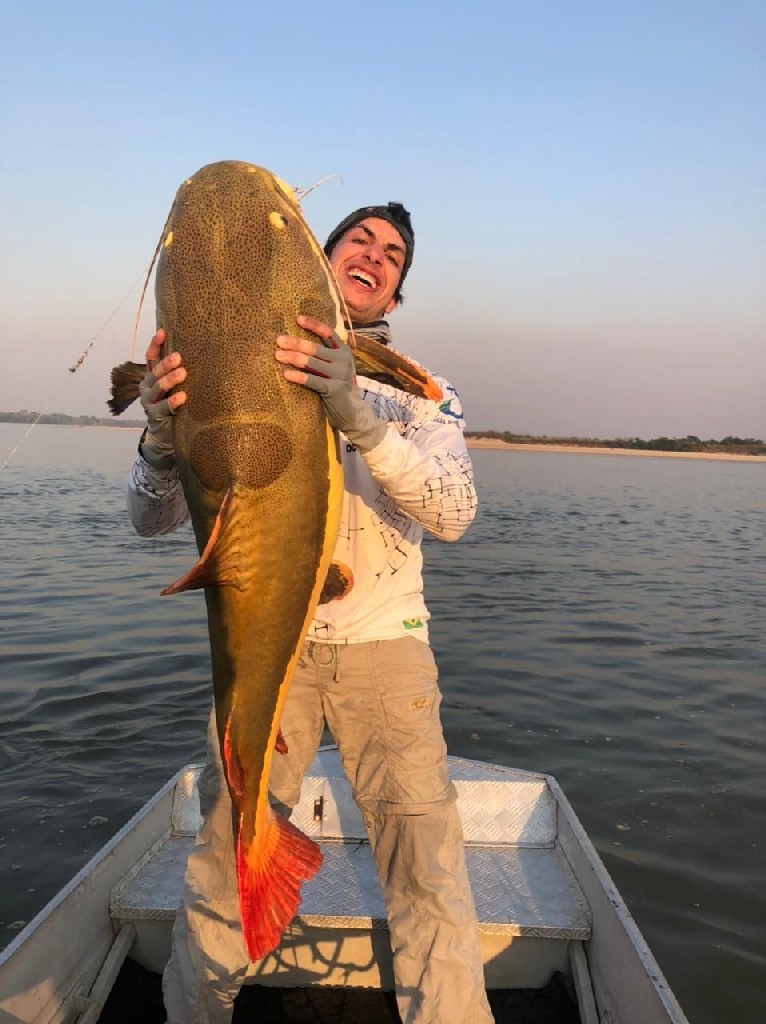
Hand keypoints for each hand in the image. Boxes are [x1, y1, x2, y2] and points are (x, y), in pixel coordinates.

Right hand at [138, 330, 186, 468]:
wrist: (165, 437)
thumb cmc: (175, 408)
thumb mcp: (175, 388)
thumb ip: (179, 375)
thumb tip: (200, 353)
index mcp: (151, 378)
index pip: (150, 358)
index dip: (155, 345)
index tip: (163, 332)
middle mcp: (147, 388)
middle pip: (154, 372)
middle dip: (166, 364)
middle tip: (179, 357)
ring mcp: (149, 403)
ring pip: (157, 388)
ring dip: (169, 380)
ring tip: (182, 373)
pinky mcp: (154, 417)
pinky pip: (162, 407)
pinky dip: (172, 401)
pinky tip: (182, 397)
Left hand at [276, 316, 386, 453]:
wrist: (353, 413)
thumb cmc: (338, 387)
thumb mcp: (335, 367)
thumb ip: (324, 355)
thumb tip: (297, 343)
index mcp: (343, 351)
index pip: (328, 333)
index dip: (313, 325)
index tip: (297, 319)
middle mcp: (343, 360)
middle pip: (315, 347)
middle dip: (295, 343)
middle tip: (279, 340)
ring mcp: (339, 374)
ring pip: (311, 362)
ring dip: (293, 357)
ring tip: (278, 355)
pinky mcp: (334, 389)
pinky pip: (312, 380)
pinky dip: (298, 376)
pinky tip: (286, 374)